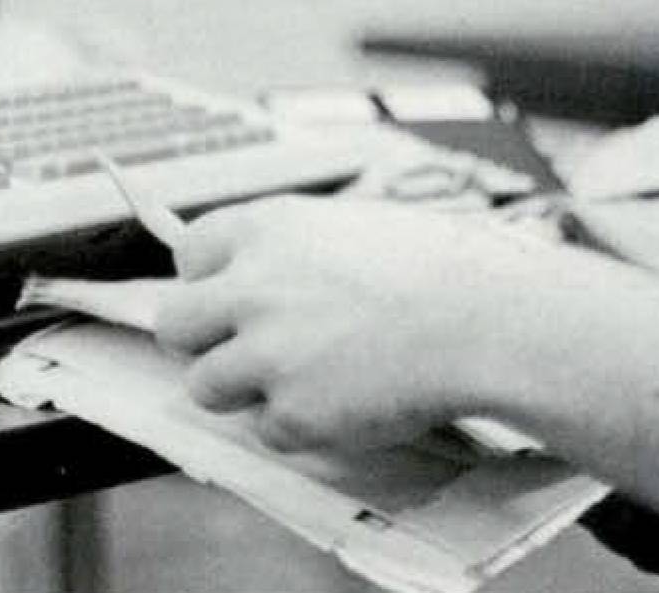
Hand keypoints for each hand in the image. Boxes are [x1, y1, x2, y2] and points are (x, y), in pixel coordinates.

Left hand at [153, 193, 533, 452]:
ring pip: (205, 386)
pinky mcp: (290, 413)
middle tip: (248, 351)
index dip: (210, 280)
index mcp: (270, 228)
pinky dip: (301, 426)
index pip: (191, 252)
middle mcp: (252, 286)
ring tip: (309, 380)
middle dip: (205, 342)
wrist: (483, 321)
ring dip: (245, 390)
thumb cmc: (440, 269)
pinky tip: (350, 401)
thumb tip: (260, 276)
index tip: (230, 298)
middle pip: (175, 324)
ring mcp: (265, 353)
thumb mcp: (354, 228)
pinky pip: (268, 431)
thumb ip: (295, 251)